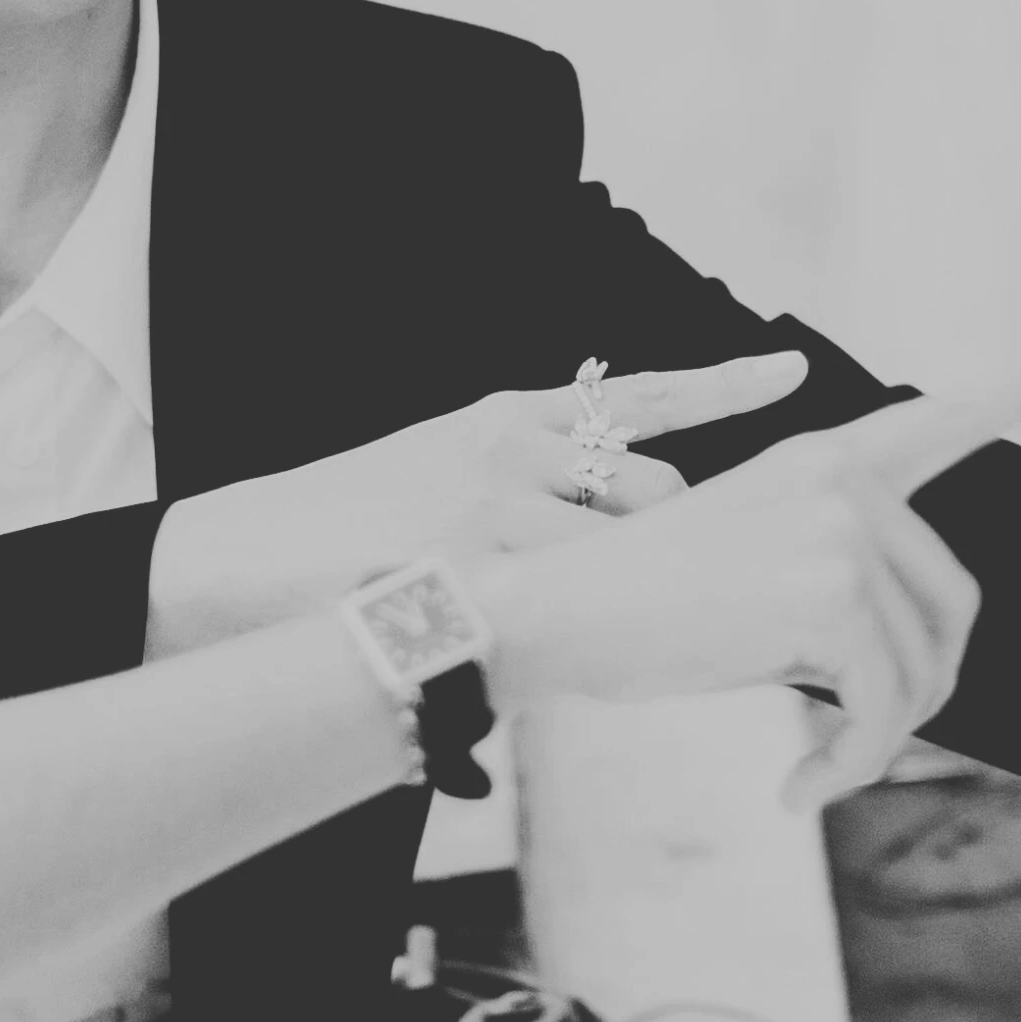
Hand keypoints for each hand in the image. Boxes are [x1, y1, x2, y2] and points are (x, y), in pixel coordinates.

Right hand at [146, 352, 821, 653]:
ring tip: (609, 645)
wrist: (226, 571)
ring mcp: (496, 499)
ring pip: (628, 548)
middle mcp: (511, 443)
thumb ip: (515, 491)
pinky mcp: (477, 560)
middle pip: (656, 492)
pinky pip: (582, 601)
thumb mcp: (426, 480)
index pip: (637, 395)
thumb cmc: (325, 547)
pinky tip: (623, 646)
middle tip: (673, 608)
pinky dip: (600, 636)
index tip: (794, 375)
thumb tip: (596, 536)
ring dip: (638, 602)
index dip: (721, 388)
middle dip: (677, 551)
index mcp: (501, 417)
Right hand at [475, 352, 1020, 811]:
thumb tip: (920, 682)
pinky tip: (794, 788)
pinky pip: (880, 710)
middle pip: (953, 604)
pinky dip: (847, 766)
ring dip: (869, 742)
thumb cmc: (636, 613)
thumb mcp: (755, 577)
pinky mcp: (830, 594)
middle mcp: (843, 479)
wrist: (547, 616)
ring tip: (808, 771)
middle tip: (847, 748)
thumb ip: (841, 590)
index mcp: (826, 460)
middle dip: (918, 691)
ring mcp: (841, 530)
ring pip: (919, 670)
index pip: (950, 414)